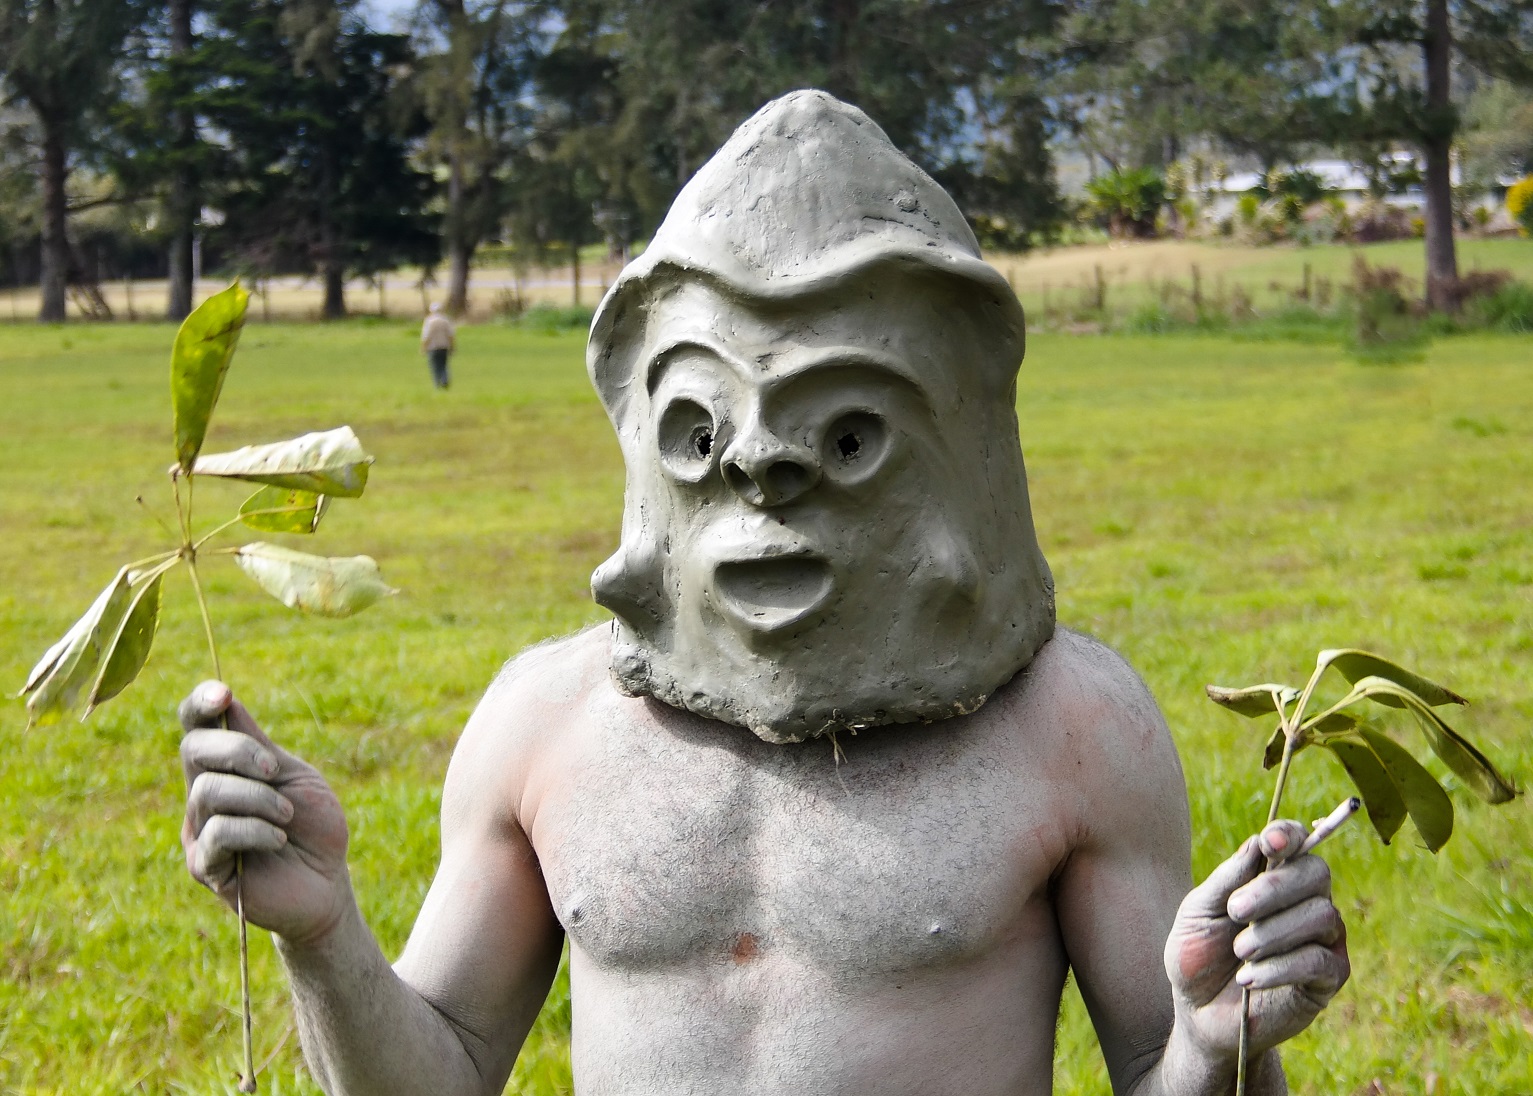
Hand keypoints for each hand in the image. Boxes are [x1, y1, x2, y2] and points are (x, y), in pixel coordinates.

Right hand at [180, 681, 351, 944]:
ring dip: (258, 798)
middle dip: (239, 752)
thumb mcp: (293, 776)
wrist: (329, 881)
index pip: (195, 727)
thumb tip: (228, 703)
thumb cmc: (313, 827)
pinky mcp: (204, 867)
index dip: (199, 704)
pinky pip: (219, 833)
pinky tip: (278, 840)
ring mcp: (198, 830)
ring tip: (286, 816)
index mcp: (224, 768)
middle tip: (274, 770)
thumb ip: (259, 746)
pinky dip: (256, 830)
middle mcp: (202, 795)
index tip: (224, 694)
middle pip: (194, 750)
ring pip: (208, 791)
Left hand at [1163, 820, 1349, 1059]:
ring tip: (1240, 952)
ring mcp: (1322, 938)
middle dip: (1274, 888)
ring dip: (1274, 932)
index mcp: (1273, 878)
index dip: (1289, 835)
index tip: (1270, 843)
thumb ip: (1229, 878)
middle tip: (1235, 910)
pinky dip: (1280, 967)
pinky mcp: (1328, 978)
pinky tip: (1248, 979)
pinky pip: (1319, 960)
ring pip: (1321, 915)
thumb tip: (1260, 841)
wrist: (1197, 1011)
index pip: (1298, 842)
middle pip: (1316, 872)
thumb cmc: (1198, 954)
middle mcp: (1305, 901)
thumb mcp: (1199, 911)